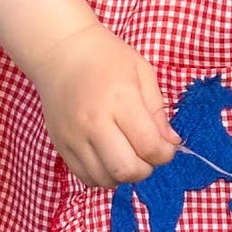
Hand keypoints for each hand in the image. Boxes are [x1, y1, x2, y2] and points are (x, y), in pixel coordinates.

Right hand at [28, 22, 181, 188]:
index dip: (165, 154)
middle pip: (126, 170)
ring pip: (105, 179)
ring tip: (127, 154)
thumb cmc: (107, 58)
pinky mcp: (60, 146)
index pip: (149, 147)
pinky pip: (85, 177)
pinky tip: (109, 158)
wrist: (61, 51)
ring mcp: (74, 137)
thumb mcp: (143, 74)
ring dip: (123, 175)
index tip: (166, 147)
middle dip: (145, 169)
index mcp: (120, 100)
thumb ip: (158, 112)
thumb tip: (171, 143)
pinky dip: (103, 175)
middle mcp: (94, 123)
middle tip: (147, 154)